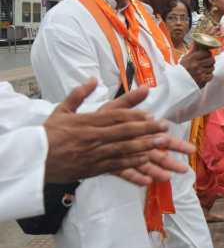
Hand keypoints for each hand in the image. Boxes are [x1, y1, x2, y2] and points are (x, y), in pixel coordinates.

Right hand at [43, 80, 193, 184]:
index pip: (116, 117)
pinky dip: (133, 166)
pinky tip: (148, 165)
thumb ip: (79, 94)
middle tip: (165, 128)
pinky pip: (117, 166)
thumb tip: (93, 79)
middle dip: (147, 130)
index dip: (135, 116)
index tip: (151, 115)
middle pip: (125, 132)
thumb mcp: (62, 110)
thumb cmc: (49, 134)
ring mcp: (95, 154)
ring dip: (145, 147)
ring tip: (163, 144)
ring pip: (124, 150)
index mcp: (87, 122)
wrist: (34, 159)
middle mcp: (93, 138)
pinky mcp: (94, 168)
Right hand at [181, 48, 214, 86]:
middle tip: (208, 62)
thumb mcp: (185, 58)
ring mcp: (199, 73)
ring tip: (205, 69)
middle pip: (212, 60)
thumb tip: (196, 40)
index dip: (208, 54)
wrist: (178, 83)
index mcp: (191, 58)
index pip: (206, 53)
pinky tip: (204, 75)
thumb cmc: (182, 69)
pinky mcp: (202, 80)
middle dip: (211, 60)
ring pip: (212, 68)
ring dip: (209, 68)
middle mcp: (196, 65)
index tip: (207, 55)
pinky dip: (209, 76)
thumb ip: (193, 50)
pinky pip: (211, 76)